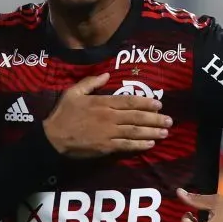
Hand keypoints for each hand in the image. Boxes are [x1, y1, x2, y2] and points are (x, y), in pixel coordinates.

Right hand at [43, 73, 171, 158]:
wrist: (53, 138)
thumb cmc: (63, 114)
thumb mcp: (73, 92)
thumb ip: (91, 83)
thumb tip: (107, 74)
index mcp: (103, 103)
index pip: (129, 101)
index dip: (146, 102)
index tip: (159, 104)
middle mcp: (109, 117)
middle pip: (137, 117)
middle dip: (155, 119)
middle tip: (169, 120)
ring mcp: (109, 133)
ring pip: (135, 132)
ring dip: (152, 132)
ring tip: (165, 132)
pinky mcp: (106, 147)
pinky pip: (126, 145)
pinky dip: (140, 145)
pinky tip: (150, 144)